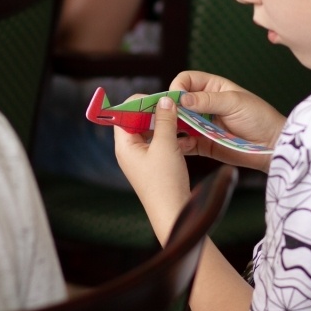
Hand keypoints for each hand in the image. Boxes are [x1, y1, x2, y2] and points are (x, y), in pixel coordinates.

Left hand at [114, 95, 190, 243]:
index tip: (161, 98)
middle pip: (137, 121)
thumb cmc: (165, 181)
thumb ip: (165, 120)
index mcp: (124, 145)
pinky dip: (171, 137)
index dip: (140, 102)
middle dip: (155, 111)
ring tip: (182, 117)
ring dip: (166, 123)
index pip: (124, 113)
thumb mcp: (166, 146)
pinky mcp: (154, 165)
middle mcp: (129, 150)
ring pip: (151, 132)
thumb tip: (165, 100)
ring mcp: (142, 158)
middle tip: (174, 105)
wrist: (173, 213)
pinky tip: (187, 135)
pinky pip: (160, 143)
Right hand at [170, 71, 285, 171]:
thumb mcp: (234, 102)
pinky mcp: (203, 144)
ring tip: (166, 132)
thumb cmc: (259, 117)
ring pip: (179, 123)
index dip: (178, 87)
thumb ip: (208, 100)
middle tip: (163, 117)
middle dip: (170, 108)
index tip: (176, 98)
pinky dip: (179, 144)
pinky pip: (186, 143)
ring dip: (172, 127)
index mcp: (213, 88)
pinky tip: (178, 146)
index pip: (187, 80)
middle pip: (178, 102)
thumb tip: (182, 99)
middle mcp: (205, 105)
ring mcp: (202, 125)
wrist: (272, 145)